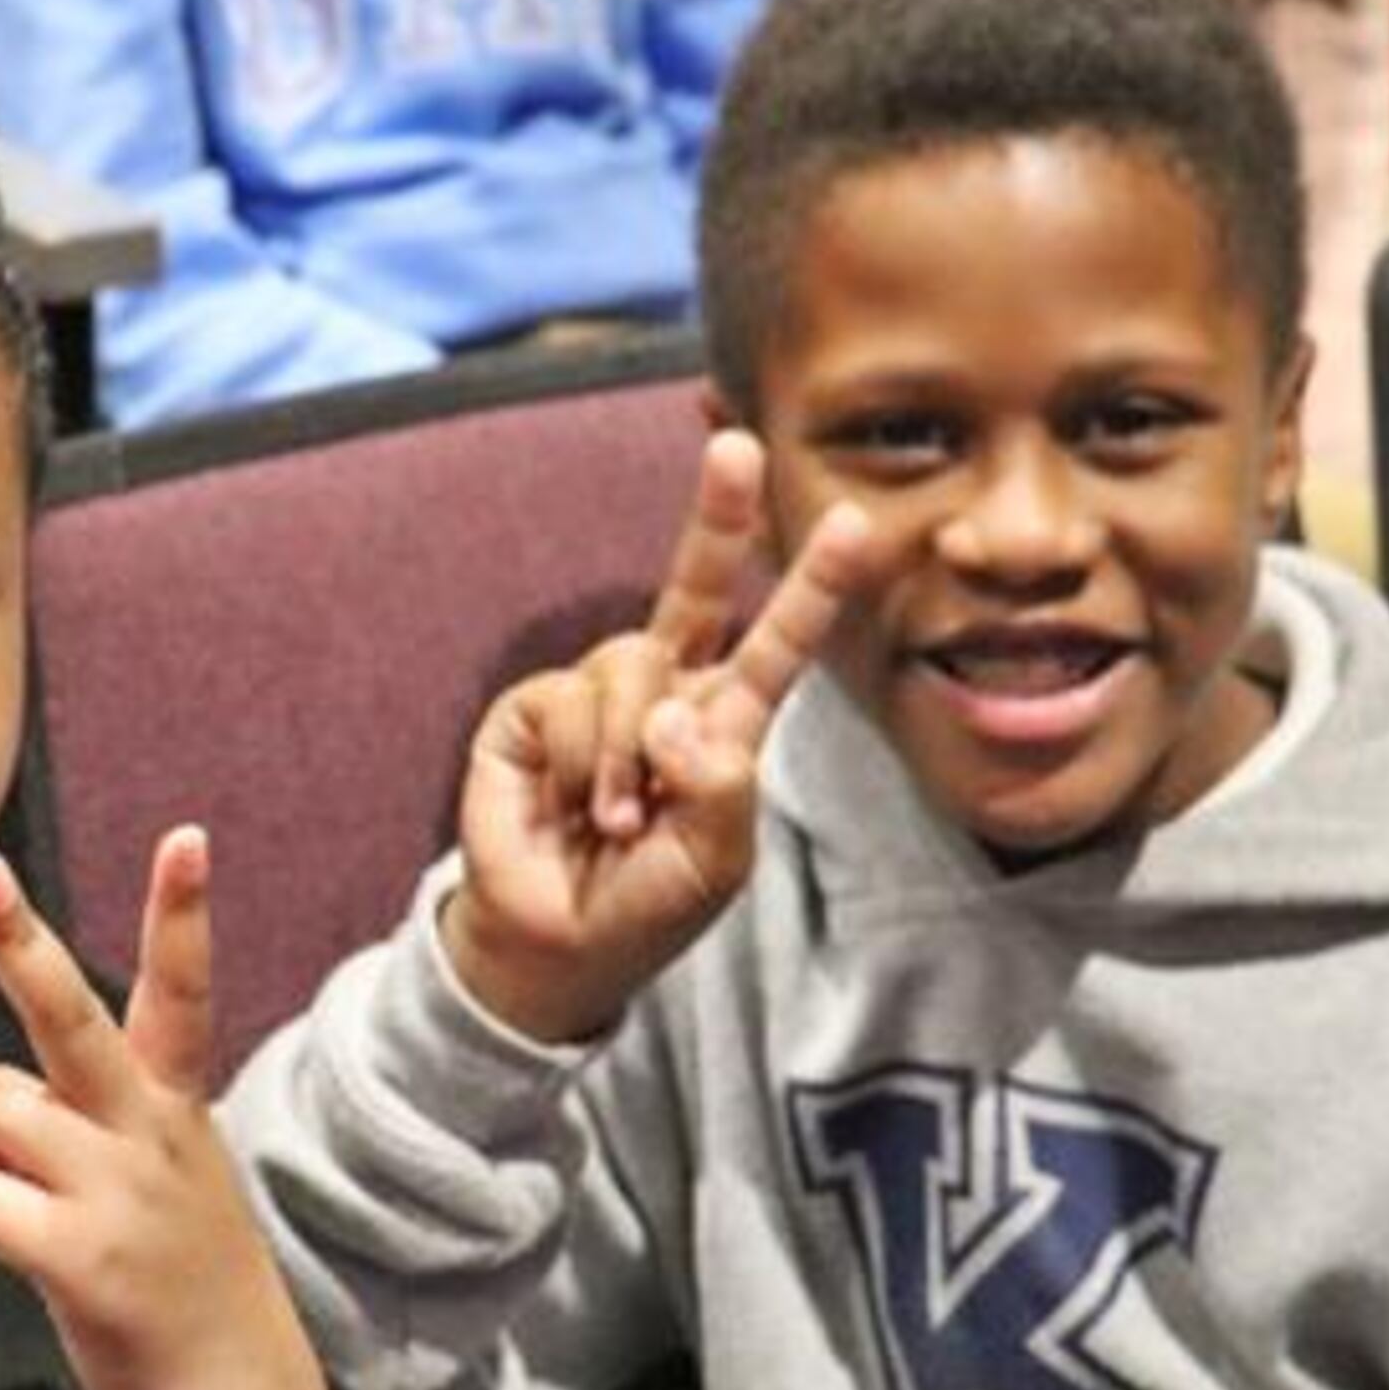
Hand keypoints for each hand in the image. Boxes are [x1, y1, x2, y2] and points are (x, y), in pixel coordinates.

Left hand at [0, 835, 348, 1389]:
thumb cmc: (180, 1288)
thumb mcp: (149, 1192)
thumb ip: (55, 1150)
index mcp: (175, 1106)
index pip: (182, 992)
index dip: (182, 913)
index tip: (186, 837)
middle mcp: (149, 1132)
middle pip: (71, 1017)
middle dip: (23, 941)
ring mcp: (116, 1192)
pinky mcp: (77, 1255)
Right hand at [443, 430, 876, 1044]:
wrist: (560, 943)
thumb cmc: (648, 903)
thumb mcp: (717, 858)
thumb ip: (721, 782)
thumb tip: (673, 710)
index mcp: (723, 723)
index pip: (776, 645)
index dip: (814, 588)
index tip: (855, 526)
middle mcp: (662, 693)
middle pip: (695, 589)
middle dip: (716, 518)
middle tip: (738, 446)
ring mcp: (596, 694)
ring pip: (633, 669)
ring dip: (631, 757)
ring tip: (620, 820)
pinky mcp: (532, 710)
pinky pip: (573, 702)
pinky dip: (587, 765)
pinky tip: (577, 810)